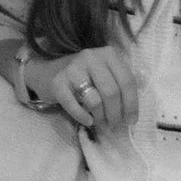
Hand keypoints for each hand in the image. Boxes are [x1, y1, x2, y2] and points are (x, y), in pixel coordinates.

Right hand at [26, 43, 141, 134]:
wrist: (48, 73)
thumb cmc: (83, 77)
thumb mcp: (104, 74)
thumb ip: (119, 86)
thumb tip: (131, 115)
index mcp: (108, 54)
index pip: (127, 81)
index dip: (132, 104)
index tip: (131, 121)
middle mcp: (91, 57)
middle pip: (112, 92)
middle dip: (116, 114)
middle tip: (114, 126)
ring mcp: (73, 68)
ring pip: (95, 100)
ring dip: (101, 117)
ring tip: (101, 124)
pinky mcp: (58, 82)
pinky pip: (74, 105)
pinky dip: (83, 117)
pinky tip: (88, 121)